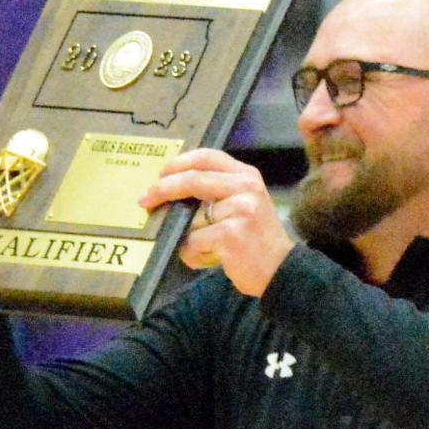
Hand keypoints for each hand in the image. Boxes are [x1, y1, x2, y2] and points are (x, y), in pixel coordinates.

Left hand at [140, 148, 294, 297]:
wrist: (282, 271)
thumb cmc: (258, 241)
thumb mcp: (246, 205)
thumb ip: (219, 192)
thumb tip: (175, 191)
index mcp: (247, 176)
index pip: (207, 157)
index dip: (180, 163)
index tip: (161, 174)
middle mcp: (246, 188)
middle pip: (194, 179)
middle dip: (164, 189)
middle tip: (146, 199)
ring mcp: (239, 211)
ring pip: (192, 218)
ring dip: (185, 236)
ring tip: (198, 249)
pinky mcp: (231, 234)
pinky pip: (195, 240)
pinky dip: (192, 253)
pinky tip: (203, 260)